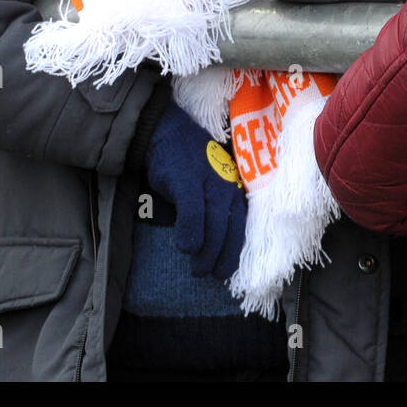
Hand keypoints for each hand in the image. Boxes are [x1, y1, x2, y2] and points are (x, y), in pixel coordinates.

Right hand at [145, 102, 247, 278]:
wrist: (165, 131)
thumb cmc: (186, 163)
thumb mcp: (206, 185)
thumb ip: (211, 210)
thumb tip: (210, 246)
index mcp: (233, 188)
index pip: (240, 225)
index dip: (235, 250)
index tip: (228, 271)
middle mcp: (227, 184)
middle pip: (230, 228)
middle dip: (223, 257)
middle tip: (212, 275)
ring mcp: (209, 180)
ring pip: (215, 224)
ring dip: (207, 252)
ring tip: (198, 270)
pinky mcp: (188, 179)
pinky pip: (193, 211)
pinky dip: (191, 232)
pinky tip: (185, 247)